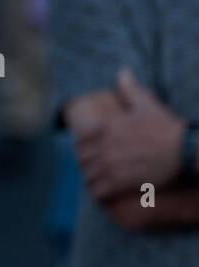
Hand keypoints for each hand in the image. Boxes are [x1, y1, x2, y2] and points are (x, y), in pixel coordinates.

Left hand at [74, 68, 186, 198]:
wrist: (185, 150)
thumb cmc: (168, 128)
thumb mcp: (147, 105)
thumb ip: (131, 89)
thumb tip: (122, 71)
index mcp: (107, 127)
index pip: (80, 140)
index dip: (81, 148)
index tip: (86, 152)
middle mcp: (105, 145)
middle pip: (82, 158)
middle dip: (85, 164)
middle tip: (90, 169)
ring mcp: (111, 164)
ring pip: (88, 175)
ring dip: (90, 179)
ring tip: (94, 183)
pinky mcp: (121, 181)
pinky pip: (99, 190)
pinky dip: (97, 193)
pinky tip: (101, 194)